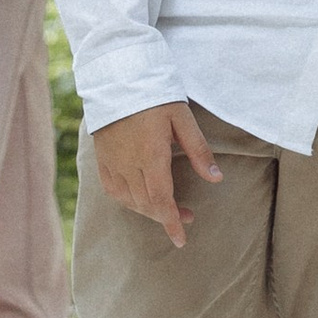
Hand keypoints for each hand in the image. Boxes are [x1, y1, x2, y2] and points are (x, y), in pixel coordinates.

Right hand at [92, 102, 220, 249]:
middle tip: (187, 216)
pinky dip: (127, 201)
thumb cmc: (155, 95)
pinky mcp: (102, 158)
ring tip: (167, 208)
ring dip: (148, 210)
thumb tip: (216, 178)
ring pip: (129, 200)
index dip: (171, 223)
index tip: (181, 240)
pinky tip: (139, 200)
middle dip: (167, 216)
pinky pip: (113, 189)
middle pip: (146, 204)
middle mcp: (129, 163)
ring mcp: (112, 161)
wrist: (117, 78)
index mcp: (151, 154)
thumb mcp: (182, 118)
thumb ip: (198, 150)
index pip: (160, 200)